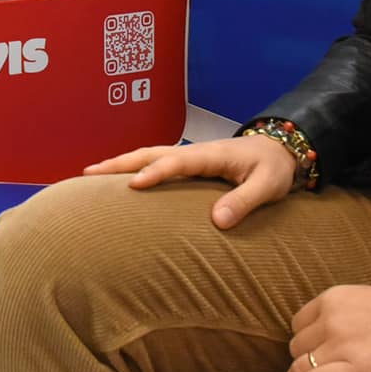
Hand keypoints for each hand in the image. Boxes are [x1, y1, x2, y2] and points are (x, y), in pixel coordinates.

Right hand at [83, 135, 301, 228]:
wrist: (282, 150)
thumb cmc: (274, 168)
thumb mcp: (268, 186)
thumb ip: (244, 201)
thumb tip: (216, 221)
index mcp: (212, 155)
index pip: (177, 162)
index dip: (156, 173)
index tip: (133, 186)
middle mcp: (195, 152)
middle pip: (151, 153)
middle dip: (119, 163)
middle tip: (88, 174)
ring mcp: (190, 156)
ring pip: (148, 156)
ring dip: (120, 164)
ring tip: (90, 175)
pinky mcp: (189, 164)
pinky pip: (155, 163)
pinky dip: (132, 167)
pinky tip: (118, 180)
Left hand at [281, 283, 370, 371]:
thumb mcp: (366, 298)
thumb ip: (341, 313)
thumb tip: (325, 335)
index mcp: (333, 298)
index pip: (299, 323)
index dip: (304, 340)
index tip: (309, 352)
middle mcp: (331, 319)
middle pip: (298, 346)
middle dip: (303, 359)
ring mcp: (342, 344)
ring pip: (302, 364)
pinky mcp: (357, 369)